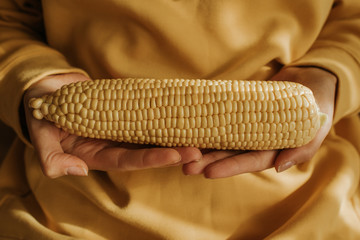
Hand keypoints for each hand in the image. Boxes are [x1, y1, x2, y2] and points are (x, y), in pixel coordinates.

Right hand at [24, 73, 201, 177]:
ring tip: (200, 133)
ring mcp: (122, 125)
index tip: (174, 156)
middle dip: (173, 151)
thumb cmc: (42, 117)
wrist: (48, 92)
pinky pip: (148, 111)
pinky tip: (184, 110)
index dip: (151, 159)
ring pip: (152, 132)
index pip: (128, 160)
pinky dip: (165, 111)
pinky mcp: (127, 108)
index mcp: (98, 154)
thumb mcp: (41, 139)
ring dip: (175, 133)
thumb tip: (79, 171)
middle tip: (198, 149)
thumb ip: (53, 159)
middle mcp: (115, 142)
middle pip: (147, 149)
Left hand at [182, 67, 336, 177]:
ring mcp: (244, 125)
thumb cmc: (317, 110)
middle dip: (207, 161)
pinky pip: (220, 116)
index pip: (247, 161)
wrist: (310, 82)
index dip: (228, 167)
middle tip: (185, 166)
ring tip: (181, 151)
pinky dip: (205, 120)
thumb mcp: (315, 132)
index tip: (208, 172)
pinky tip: (188, 125)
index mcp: (270, 151)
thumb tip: (280, 167)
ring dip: (201, 145)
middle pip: (227, 153)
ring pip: (220, 137)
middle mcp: (253, 141)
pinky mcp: (237, 109)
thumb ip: (300, 150)